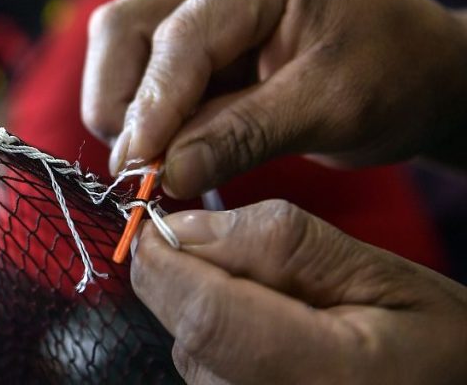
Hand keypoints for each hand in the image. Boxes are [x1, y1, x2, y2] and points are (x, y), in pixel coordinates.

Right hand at [82, 0, 466, 198]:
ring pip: (121, 48)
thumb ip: (244, 136)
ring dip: (126, 110)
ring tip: (156, 164)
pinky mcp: (194, 32)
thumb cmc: (398, 77)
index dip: (153, 106)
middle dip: (121, 102)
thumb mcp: (332, 109)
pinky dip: (145, 114)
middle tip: (139, 170)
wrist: (426, 71)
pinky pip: (142, 70)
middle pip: (124, 28)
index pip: (180, 36)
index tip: (140, 169)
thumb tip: (165, 175)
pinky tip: (169, 150)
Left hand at [132, 200, 466, 383]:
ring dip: (211, 315)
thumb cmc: (437, 346)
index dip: (167, 263)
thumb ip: (279, 244)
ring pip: (193, 355)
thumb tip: (182, 228)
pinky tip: (275, 341)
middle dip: (192, 281)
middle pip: (190, 335)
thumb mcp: (378, 275)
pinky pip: (209, 377)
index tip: (158, 226)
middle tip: (254, 268)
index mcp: (327, 376)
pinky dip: (224, 345)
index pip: (207, 315)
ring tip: (286, 312)